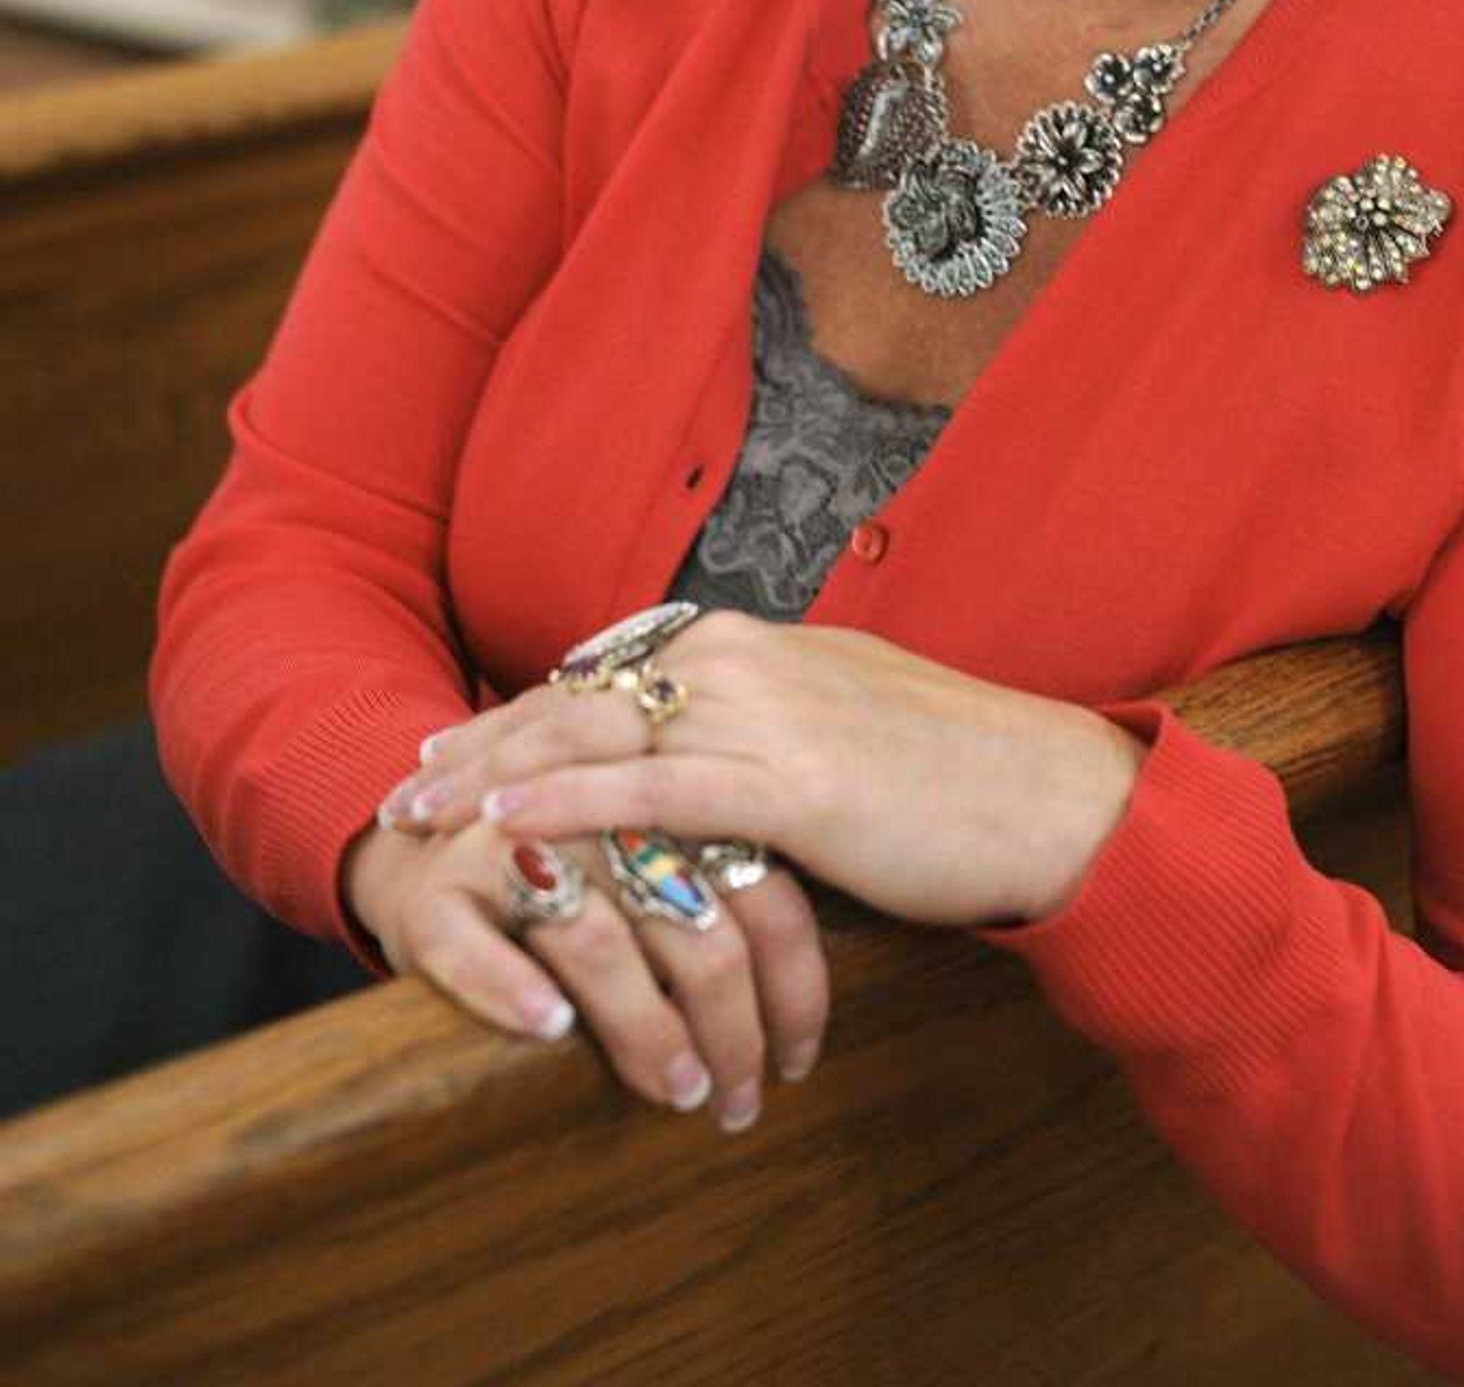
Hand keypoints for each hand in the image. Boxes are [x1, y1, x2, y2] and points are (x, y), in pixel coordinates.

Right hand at [342, 808, 829, 1132]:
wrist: (428, 842)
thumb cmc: (579, 871)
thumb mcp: (665, 860)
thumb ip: (732, 896)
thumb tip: (812, 1011)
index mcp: (674, 797)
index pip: (765, 896)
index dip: (792, 989)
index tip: (797, 1063)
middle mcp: (601, 814)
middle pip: (695, 929)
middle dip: (732, 1033)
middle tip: (739, 1106)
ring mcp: (514, 850)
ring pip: (602, 944)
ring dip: (647, 1032)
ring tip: (680, 1093)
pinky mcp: (435, 894)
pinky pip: (475, 948)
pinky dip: (514, 991)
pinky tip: (552, 1031)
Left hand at [375, 612, 1147, 930]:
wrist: (1052, 798)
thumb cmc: (960, 779)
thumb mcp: (853, 725)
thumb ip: (779, 727)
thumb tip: (727, 755)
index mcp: (766, 645)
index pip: (621, 664)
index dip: (538, 699)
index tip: (472, 732)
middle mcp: (754, 661)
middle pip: (588, 689)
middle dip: (491, 733)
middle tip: (410, 777)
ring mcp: (771, 715)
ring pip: (600, 730)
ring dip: (497, 767)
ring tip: (421, 807)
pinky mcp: (792, 784)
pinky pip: (654, 786)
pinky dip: (568, 796)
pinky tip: (506, 818)